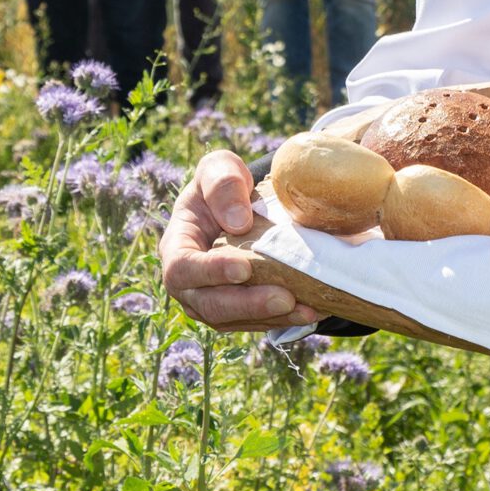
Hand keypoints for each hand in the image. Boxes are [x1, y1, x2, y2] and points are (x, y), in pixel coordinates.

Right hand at [160, 149, 325, 331]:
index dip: (211, 272)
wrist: (240, 206)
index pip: (183, 268)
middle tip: (285, 298)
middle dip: (249, 305)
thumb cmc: (224, 184)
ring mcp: (210, 302)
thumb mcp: (219, 168)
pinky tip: (312, 310)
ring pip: (236, 320)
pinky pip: (255, 322)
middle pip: (210, 305)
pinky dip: (284, 319)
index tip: (245, 268)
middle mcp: (188, 284)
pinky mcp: (236, 313)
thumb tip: (238, 224)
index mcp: (177, 247)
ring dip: (272, 318)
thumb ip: (223, 185)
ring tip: (308, 310)